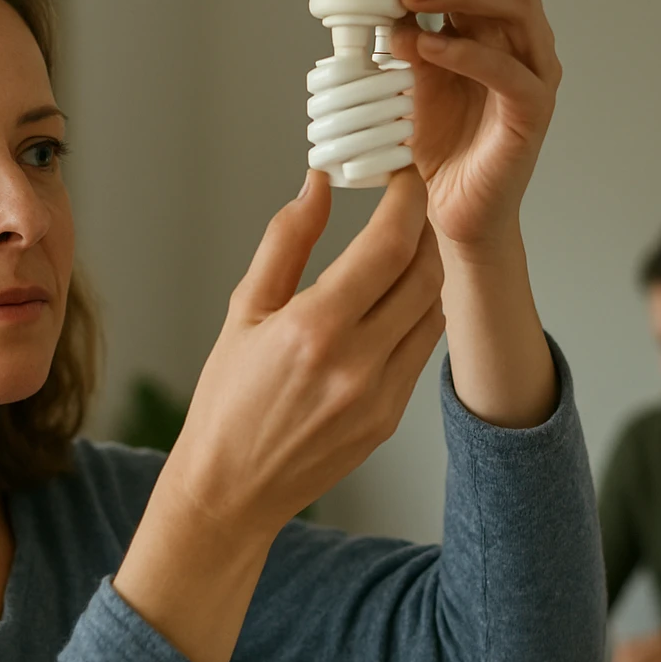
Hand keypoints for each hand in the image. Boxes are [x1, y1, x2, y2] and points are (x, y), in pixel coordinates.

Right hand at [167, 165, 445, 537]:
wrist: (232, 487)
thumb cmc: (228, 399)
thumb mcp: (245, 310)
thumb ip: (287, 241)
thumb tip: (317, 184)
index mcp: (315, 328)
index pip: (388, 244)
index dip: (406, 199)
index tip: (402, 175)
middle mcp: (357, 363)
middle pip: (425, 273)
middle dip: (424, 228)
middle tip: (410, 203)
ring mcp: (380, 394)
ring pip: (432, 310)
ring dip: (428, 270)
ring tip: (405, 247)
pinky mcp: (391, 417)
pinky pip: (421, 350)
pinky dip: (418, 313)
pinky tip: (396, 300)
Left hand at [387, 0, 562, 253]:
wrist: (460, 210)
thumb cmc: (446, 144)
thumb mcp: (416, 72)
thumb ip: (411, 29)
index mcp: (501, 21)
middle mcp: (526, 39)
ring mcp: (535, 73)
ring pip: (517, 7)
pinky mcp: (532, 114)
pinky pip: (510, 72)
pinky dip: (467, 52)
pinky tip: (429, 44)